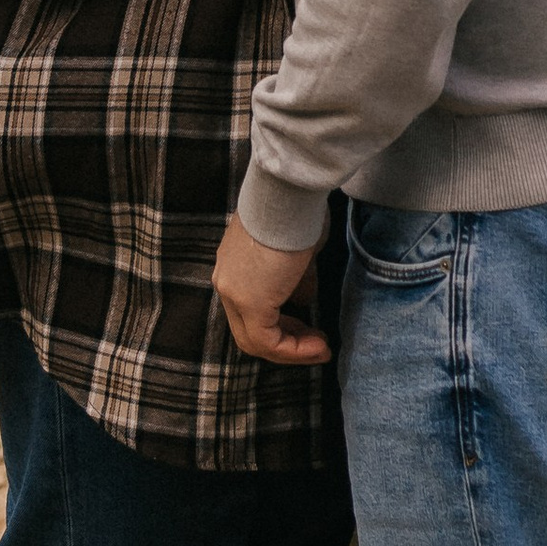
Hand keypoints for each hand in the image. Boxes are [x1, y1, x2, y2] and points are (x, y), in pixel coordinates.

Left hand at [214, 216, 330, 364]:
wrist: (287, 195)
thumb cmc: (296, 212)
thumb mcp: (297, 251)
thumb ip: (296, 279)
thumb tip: (303, 299)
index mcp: (233, 266)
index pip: (250, 308)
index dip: (282, 323)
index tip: (310, 327)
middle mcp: (226, 281)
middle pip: (249, 329)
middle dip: (287, 340)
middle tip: (316, 343)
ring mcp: (233, 293)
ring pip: (255, 340)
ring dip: (292, 349)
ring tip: (321, 349)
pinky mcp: (249, 303)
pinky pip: (267, 341)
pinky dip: (293, 349)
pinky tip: (318, 346)